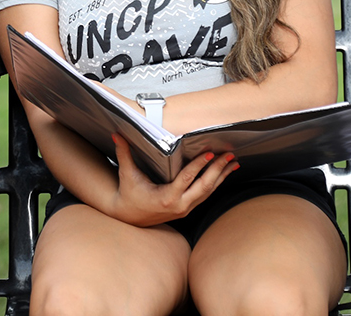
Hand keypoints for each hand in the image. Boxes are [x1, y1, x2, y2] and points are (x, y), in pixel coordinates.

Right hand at [108, 134, 238, 226]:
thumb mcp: (127, 173)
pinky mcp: (187, 209)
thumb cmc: (128, 194)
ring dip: (221, 176)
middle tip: (228, 155)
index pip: (187, 178)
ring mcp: (185, 209)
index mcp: (166, 197)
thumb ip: (124, 153)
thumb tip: (117, 134)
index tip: (210, 153)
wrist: (128, 216)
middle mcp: (179, 205)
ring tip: (233, 162)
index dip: (199, 165)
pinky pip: (205, 195)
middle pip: (204, 186)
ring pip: (208, 192)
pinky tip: (223, 173)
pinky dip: (215, 183)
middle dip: (218, 169)